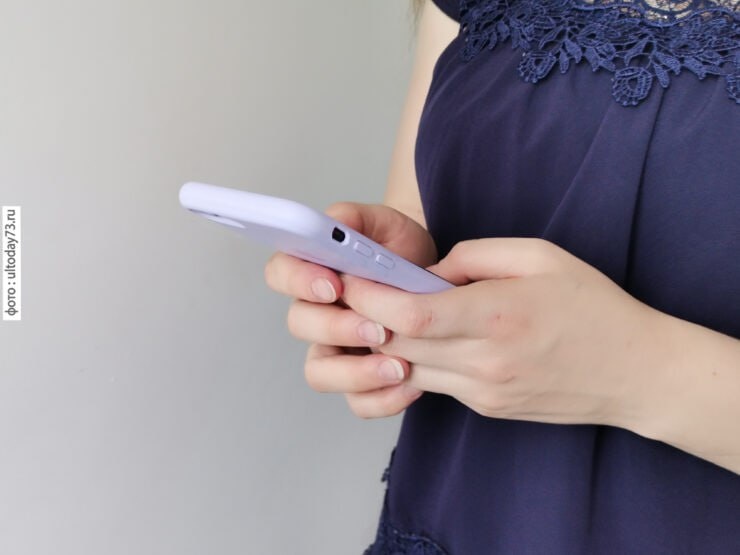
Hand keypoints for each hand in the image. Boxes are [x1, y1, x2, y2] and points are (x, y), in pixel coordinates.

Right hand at [264, 202, 436, 416]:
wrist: (434, 281)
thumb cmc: (401, 251)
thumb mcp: (385, 224)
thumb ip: (354, 218)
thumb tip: (333, 223)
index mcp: (312, 270)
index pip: (280, 273)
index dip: (299, 281)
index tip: (332, 285)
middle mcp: (316, 312)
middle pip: (300, 325)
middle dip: (337, 328)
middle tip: (377, 328)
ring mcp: (334, 348)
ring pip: (320, 372)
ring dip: (356, 373)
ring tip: (398, 365)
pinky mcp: (359, 379)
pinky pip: (356, 402)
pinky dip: (381, 399)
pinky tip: (409, 383)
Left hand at [339, 238, 659, 426]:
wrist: (635, 373)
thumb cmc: (593, 307)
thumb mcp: (539, 256)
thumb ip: (474, 256)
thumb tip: (427, 274)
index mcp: (496, 316)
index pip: (409, 315)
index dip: (370, 298)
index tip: (354, 278)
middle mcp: (483, 361)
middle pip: (396, 345)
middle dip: (365, 318)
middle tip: (356, 290)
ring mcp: (483, 391)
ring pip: (407, 368)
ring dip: (388, 342)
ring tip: (388, 311)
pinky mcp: (486, 406)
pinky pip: (435, 382)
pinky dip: (419, 358)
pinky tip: (430, 336)